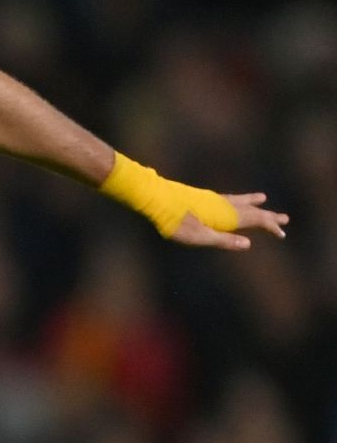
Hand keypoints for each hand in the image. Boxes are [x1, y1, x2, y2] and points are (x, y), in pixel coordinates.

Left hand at [172, 192, 289, 250]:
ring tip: (263, 199)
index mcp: (227, 215)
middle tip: (285, 219)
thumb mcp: (200, 237)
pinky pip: (227, 198)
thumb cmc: (176, 222)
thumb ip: (224, 240)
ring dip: (253, 203)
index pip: (256, 220)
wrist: (157, 199)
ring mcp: (213, 199)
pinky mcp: (203, 198)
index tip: (282, 233)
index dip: (270, 226)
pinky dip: (236, 198)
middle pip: (251, 210)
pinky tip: (232, 199)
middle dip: (268, 216)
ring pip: (239, 200)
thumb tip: (248, 244)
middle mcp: (224, 204)